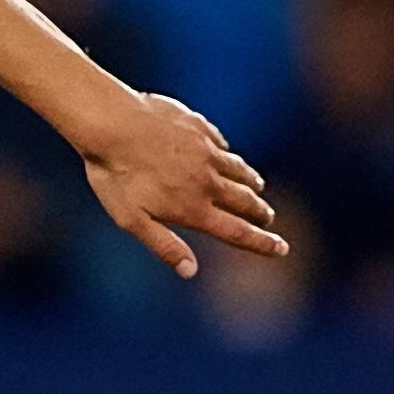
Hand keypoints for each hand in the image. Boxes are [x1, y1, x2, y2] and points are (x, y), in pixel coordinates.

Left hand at [77, 90, 286, 279]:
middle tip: (268, 217)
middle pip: (245, 200)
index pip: (238, 232)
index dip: (262, 243)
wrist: (111, 122)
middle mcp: (208, 181)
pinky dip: (226, 154)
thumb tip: (190, 271)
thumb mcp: (132, 220)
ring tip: (257, 187)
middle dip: (259, 211)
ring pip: (238, 170)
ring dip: (251, 181)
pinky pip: (220, 144)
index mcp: (194, 208)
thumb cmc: (115, 175)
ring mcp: (206, 151)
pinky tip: (224, 153)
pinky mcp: (199, 127)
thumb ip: (164, 246)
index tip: (282, 248)